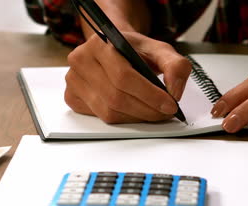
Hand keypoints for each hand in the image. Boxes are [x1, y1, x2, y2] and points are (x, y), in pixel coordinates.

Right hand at [64, 32, 191, 122]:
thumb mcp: (160, 50)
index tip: (170, 105)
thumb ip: (175, 66)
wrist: (114, 49)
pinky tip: (135, 111)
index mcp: (99, 43)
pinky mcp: (72, 97)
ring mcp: (73, 80)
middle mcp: (80, 60)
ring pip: (109, 112)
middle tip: (165, 112)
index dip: (149, 95)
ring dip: (137, 117)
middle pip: (117, 98)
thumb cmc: (134, 51)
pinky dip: (124, 119)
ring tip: (153, 112)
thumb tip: (174, 92)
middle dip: (147, 110)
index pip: (124, 76)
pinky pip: (101, 118)